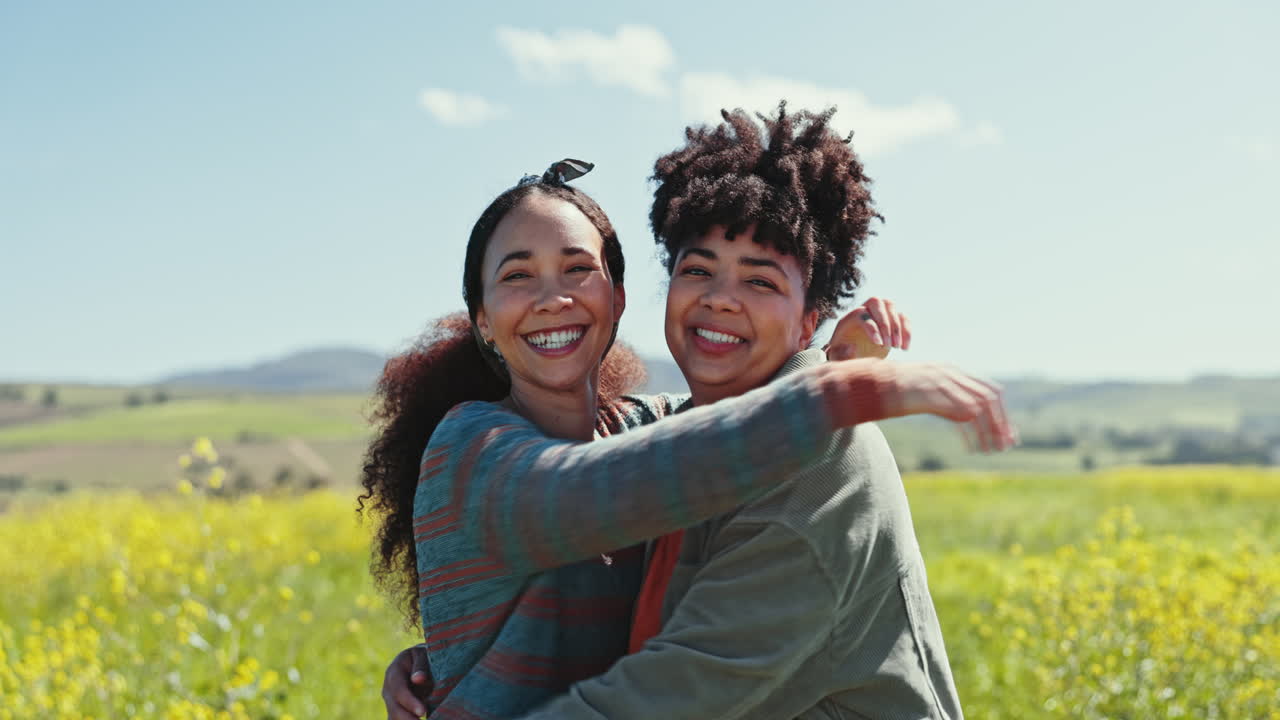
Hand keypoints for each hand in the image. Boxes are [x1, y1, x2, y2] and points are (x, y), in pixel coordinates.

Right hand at [382, 644, 430, 719]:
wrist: (421, 662)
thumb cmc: (425, 656)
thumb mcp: (424, 655)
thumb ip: (421, 666)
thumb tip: (418, 679)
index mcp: (394, 671)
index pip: (399, 689)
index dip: (409, 701)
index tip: (422, 711)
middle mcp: (388, 687)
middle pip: (394, 707)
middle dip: (407, 718)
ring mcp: (390, 700)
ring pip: (393, 717)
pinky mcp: (395, 709)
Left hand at [825, 297, 909, 360]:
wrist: (854, 357)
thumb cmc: (844, 356)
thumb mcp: (839, 358)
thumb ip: (841, 354)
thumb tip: (852, 346)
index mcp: (849, 318)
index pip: (861, 313)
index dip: (872, 327)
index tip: (878, 344)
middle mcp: (864, 310)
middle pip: (876, 302)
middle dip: (885, 324)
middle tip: (889, 345)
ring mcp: (878, 312)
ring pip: (890, 306)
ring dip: (897, 327)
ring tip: (897, 347)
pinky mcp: (891, 320)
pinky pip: (902, 317)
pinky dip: (906, 331)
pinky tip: (904, 348)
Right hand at [880, 363, 1016, 452]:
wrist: (877, 385)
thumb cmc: (899, 391)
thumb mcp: (928, 393)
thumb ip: (948, 400)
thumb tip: (968, 418)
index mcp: (955, 372)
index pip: (991, 389)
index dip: (1002, 412)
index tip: (1008, 432)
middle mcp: (954, 375)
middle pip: (991, 397)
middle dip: (1002, 422)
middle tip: (1007, 443)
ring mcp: (946, 384)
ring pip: (981, 407)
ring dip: (991, 430)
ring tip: (992, 450)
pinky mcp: (938, 396)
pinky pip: (963, 416)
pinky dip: (972, 434)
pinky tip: (973, 448)